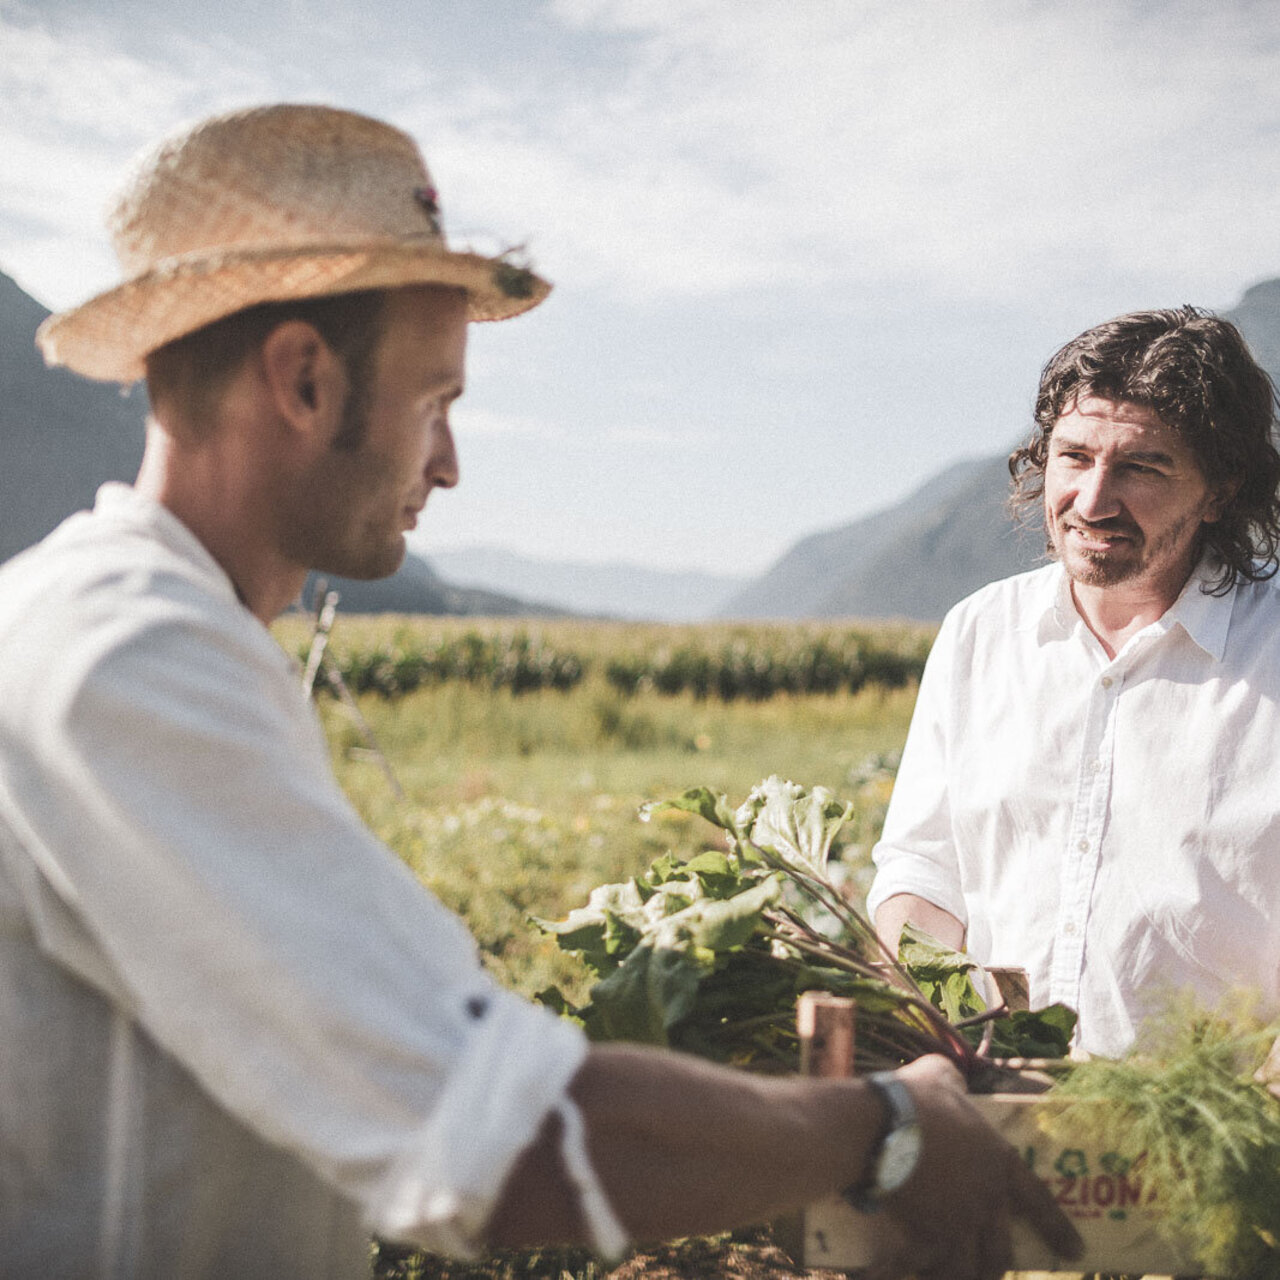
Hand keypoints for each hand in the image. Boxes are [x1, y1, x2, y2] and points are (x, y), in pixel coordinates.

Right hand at [865, 1055, 1082, 1279]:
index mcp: (999, 1161)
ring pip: (967, 1269)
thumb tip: (952, 1081)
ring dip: (960, 1275)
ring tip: (947, 1274)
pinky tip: (910, 1270)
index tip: (1075, 1252)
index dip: (1058, 1229)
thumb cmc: (916, 1097)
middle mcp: (986, 1199)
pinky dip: (921, 1270)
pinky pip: (927, 1265)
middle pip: (1001, 1250)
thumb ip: (954, 1083)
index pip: (1039, 1202)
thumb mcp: (941, 1075)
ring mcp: (958, 1221)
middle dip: (995, 1266)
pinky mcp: (927, 1234)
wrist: (884, 1126)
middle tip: (989, 1271)